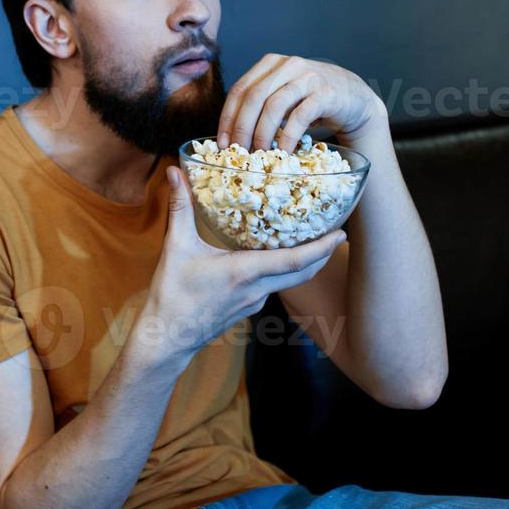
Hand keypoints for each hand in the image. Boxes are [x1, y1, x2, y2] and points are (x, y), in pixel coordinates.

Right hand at [137, 165, 346, 368]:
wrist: (166, 337)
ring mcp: (254, 301)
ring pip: (289, 281)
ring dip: (305, 262)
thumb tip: (175, 171)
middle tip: (339, 234)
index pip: (294, 261)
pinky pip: (274, 286)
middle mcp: (257, 289)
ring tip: (312, 240)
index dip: (322, 248)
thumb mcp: (176, 247)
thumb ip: (180, 207)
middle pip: (302, 272)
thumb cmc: (172, 295)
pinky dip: (284, 271)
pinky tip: (276, 258)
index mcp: (244, 272)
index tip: (342, 234)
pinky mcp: (247, 307)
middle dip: (323, 254)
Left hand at [216, 54, 383, 153]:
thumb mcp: (282, 97)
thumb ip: (260, 107)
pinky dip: (288, 136)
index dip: (228, 117)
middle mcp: (287, 65)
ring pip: (274, 105)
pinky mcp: (325, 93)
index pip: (240, 89)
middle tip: (238, 152)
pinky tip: (284, 151)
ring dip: (263, 133)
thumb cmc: (312, 101)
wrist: (354, 100)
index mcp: (270, 64)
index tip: (222, 143)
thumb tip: (230, 138)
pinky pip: (300, 116)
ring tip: (260, 154)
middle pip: (254, 97)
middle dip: (242, 127)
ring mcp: (307, 76)